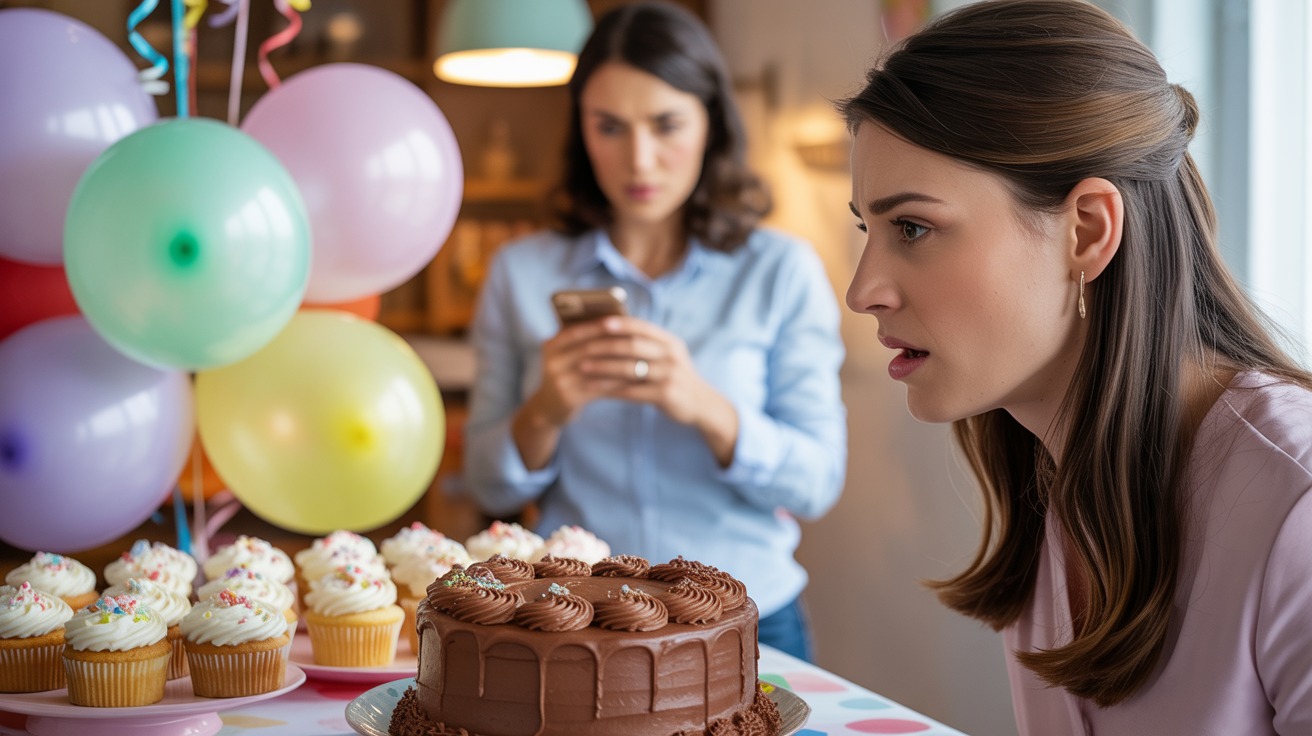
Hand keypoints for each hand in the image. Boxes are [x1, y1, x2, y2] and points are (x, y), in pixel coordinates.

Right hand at [520, 318, 630, 428]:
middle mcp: (552, 362)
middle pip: (587, 349)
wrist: (548, 408)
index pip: (575, 331)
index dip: (597, 326)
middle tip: (635, 340)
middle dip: (612, 343)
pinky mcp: (568, 398)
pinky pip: (598, 387)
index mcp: (550, 346)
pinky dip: (615, 382)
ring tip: (638, 358)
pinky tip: (631, 379)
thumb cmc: (566, 374)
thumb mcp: (565, 356)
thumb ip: (581, 341)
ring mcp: (559, 381)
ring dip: (618, 363)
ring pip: (595, 368)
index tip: (619, 320)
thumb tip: (614, 324)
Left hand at [577, 317, 739, 464]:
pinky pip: (630, 390)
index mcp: (670, 342)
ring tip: (582, 367)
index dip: (620, 323)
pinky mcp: (664, 394)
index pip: (642, 327)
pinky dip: (610, 389)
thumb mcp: (669, 357)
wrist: (702, 405)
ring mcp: (669, 375)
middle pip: (633, 346)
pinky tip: (594, 389)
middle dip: (604, 346)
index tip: (599, 322)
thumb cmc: (676, 377)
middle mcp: (671, 355)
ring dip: (602, 367)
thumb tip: (612, 331)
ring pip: (629, 369)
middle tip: (582, 347)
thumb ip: (648, 345)